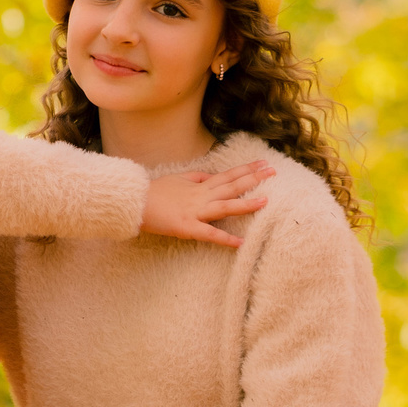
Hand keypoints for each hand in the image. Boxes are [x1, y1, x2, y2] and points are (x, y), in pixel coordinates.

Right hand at [139, 161, 273, 247]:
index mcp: (199, 185)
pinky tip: (241, 243)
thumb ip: (197, 177)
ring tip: (265, 201)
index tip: (263, 163)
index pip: (228, 175)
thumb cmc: (153, 192)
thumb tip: (212, 175)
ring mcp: (195, 211)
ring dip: (246, 204)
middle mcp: (201, 196)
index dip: (247, 169)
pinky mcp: (187, 227)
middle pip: (231, 185)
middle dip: (254, 178)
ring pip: (225, 206)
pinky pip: (209, 234)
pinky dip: (225, 239)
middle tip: (273, 172)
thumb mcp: (177, 179)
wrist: (134, 202)